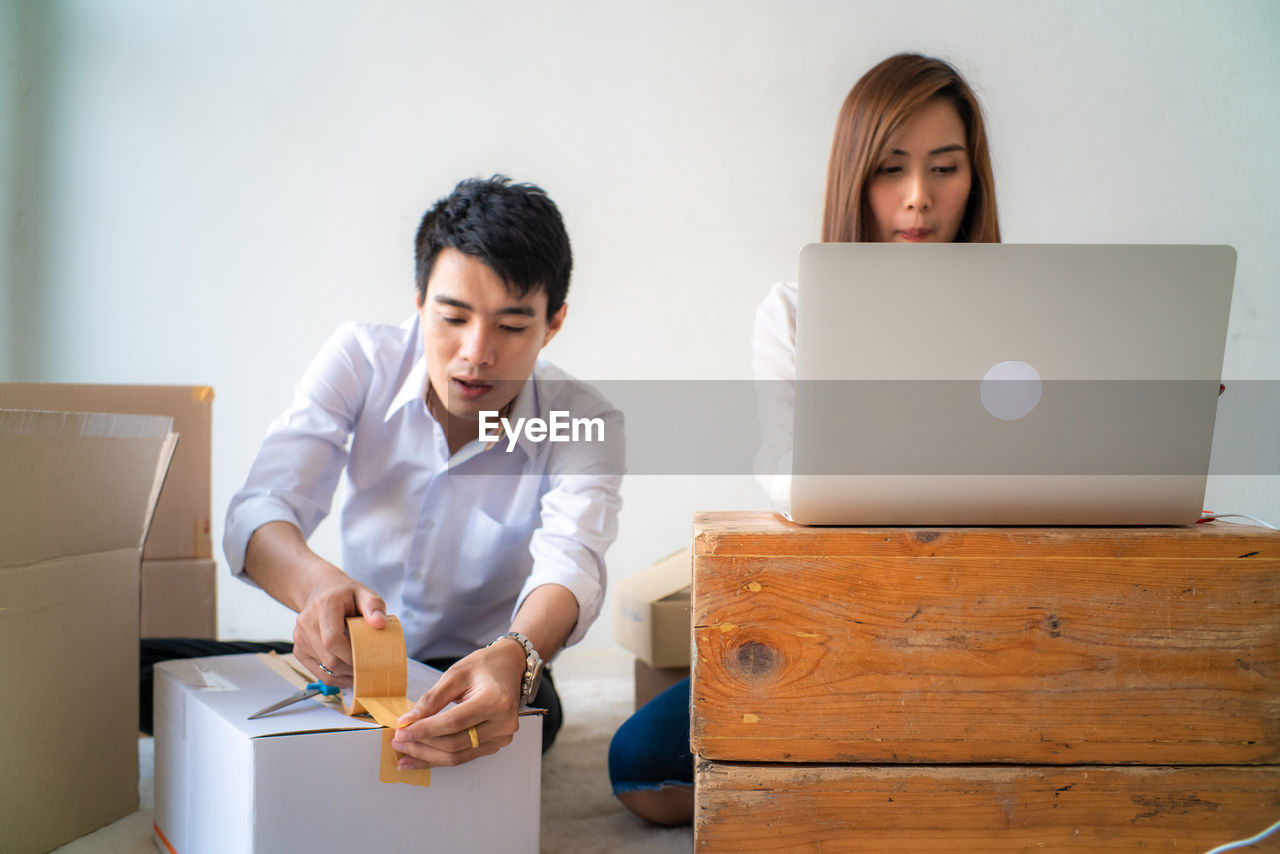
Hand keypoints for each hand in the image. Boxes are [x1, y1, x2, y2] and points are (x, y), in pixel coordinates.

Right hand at [291, 571, 386, 686]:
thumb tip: (380, 623)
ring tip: (362, 668)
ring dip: (346, 674)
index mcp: (323, 606)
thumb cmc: (344, 594)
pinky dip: (336, 677)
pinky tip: (349, 671)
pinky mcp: (299, 650)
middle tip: (371, 666)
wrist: (322, 592)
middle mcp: (307, 623)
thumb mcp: (363, 593)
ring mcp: (300, 638)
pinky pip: (318, 673)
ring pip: (324, 669)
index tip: (368, 657)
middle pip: (329, 658)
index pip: (333, 639)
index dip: (351, 654)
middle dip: (352, 667)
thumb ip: (374, 605)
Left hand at [390, 641, 526, 767]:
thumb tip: (409, 721)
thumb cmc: (484, 666)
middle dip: (422, 744)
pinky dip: (440, 757)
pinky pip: (464, 756)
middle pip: (454, 744)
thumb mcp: (456, 674)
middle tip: (398, 741)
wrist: (509, 667)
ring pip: (457, 756)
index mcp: (496, 701)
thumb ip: (432, 699)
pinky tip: (421, 756)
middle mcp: (503, 723)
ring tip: (404, 753)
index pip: (453, 723)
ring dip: (428, 756)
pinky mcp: (496, 744)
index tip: (401, 732)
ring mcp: (502, 737)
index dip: (424, 730)